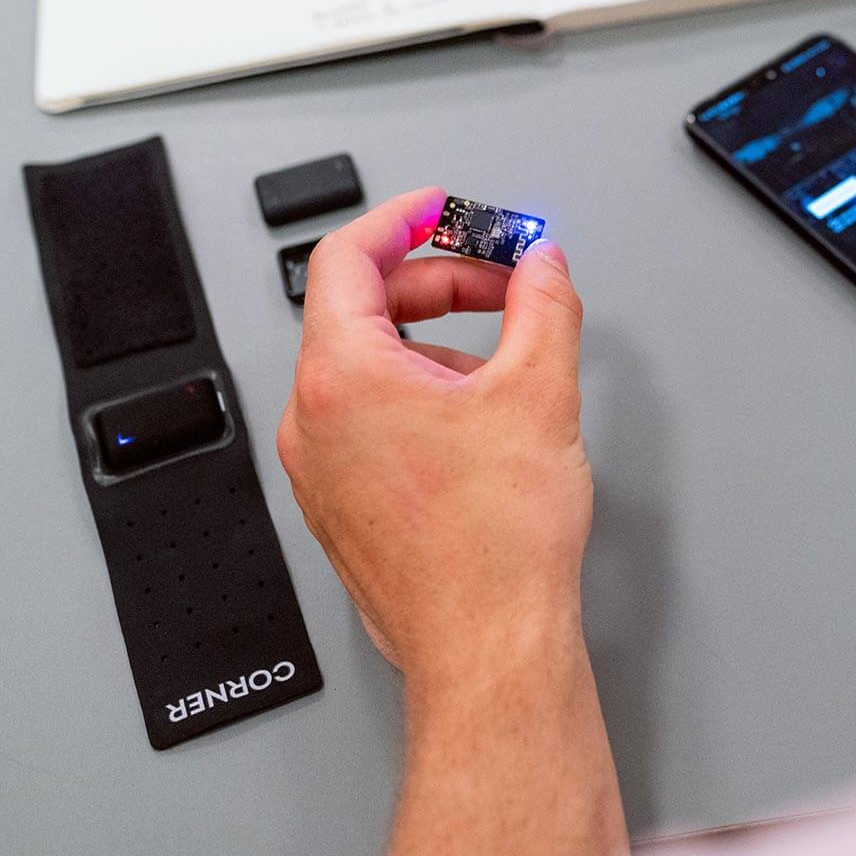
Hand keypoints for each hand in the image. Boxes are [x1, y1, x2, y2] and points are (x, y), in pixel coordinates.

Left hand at [278, 188, 624, 855]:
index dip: (404, 219)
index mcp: (342, 378)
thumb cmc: (496, 547)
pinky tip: (484, 425)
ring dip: (437, 346)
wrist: (488, 645)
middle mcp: (312, 421)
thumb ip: (543, 307)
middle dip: (439, 284)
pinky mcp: (342, 506)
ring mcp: (319, 470)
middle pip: (361, 309)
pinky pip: (370, 422)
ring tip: (509, 370)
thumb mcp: (540, 394)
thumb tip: (542, 266)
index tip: (444, 210)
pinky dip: (422, 397)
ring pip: (369, 369)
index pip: (347, 258)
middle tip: (506, 284)